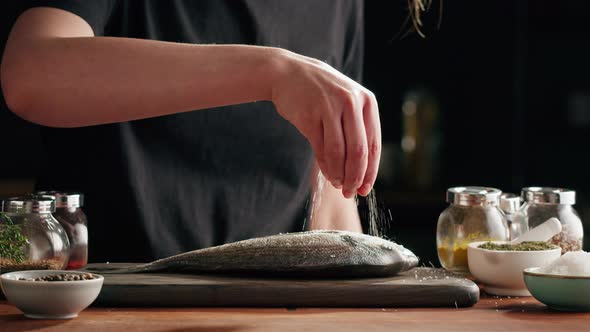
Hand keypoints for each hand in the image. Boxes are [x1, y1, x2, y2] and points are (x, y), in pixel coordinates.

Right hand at [270, 49, 380, 197]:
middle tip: (351, 192)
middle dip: (356, 177)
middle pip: (358, 151)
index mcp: (367, 101)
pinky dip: (326, 166)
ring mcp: (329, 108)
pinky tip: (329, 175)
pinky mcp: (310, 116)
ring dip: (340, 174)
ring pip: (339, 152)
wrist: (287, 73)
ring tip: (339, 185)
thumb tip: (362, 172)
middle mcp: (351, 103)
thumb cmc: (320, 93)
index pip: (374, 144)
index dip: (371, 171)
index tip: (365, 188)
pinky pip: (321, 149)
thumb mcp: (346, 102)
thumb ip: (356, 131)